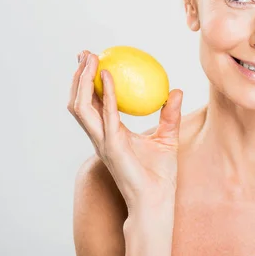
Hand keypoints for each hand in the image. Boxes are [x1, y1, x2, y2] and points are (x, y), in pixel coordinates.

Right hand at [67, 50, 182, 208]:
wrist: (156, 201)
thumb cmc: (160, 175)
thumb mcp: (168, 138)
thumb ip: (170, 114)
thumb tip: (176, 91)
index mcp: (110, 134)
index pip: (94, 104)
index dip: (89, 83)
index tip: (93, 61)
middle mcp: (101, 136)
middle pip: (79, 102)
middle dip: (78, 77)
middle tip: (85, 54)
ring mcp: (103, 142)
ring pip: (81, 107)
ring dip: (82, 81)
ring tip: (90, 60)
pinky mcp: (112, 146)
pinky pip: (106, 115)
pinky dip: (105, 94)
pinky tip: (108, 76)